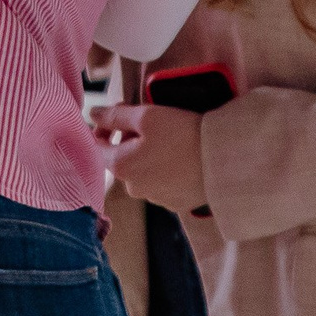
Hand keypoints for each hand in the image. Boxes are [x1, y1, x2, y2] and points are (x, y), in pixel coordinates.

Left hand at [90, 103, 209, 214]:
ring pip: (142, 172)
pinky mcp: (176, 204)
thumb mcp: (146, 116)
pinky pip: (162, 183)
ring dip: (148, 156)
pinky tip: (181, 157)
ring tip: (170, 140)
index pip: (98, 146)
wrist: (223, 159)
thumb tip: (93, 114)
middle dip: (129, 140)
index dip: (105, 126)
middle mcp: (133, 188)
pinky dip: (165, 170)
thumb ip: (115, 115)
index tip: (121, 112)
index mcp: (120, 166)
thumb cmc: (182, 133)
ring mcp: (155, 199)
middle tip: (150, 122)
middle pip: (121, 159)